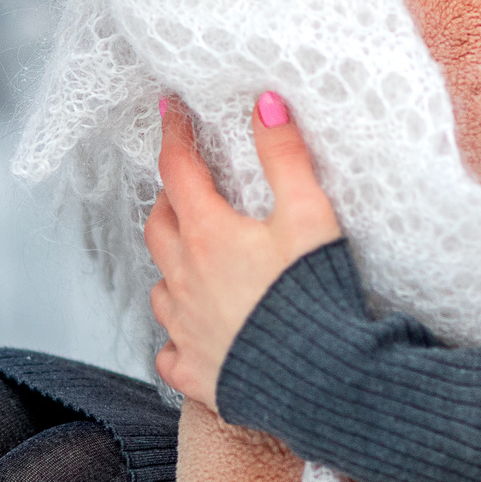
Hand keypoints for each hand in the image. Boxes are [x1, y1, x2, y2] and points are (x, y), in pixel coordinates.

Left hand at [144, 91, 342, 409]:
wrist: (321, 378)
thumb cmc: (315, 294)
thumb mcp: (309, 215)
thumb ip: (285, 157)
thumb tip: (265, 103)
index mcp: (210, 237)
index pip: (179, 171)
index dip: (174, 136)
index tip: (171, 111)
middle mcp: (186, 281)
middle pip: (158, 227)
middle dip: (168, 200)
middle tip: (186, 186)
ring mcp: (186, 330)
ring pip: (160, 288)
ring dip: (170, 265)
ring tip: (192, 257)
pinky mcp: (196, 372)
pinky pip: (170, 351)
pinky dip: (176, 336)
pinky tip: (193, 332)